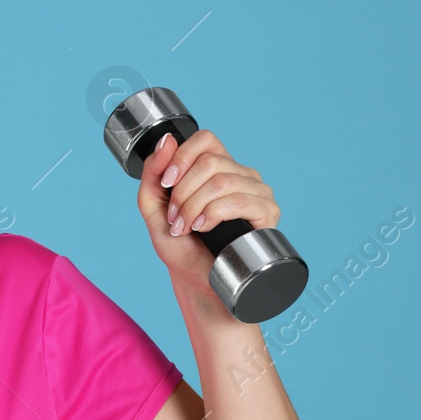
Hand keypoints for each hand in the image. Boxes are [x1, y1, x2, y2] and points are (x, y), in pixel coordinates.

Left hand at [136, 129, 281, 302]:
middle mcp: (241, 174)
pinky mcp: (267, 212)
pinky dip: (213, 215)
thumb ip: (153, 173)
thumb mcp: (153, 206)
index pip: (205, 139)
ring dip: (194, 207)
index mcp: (217, 166)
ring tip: (188, 227)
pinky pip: (240, 200)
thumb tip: (167, 140)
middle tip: (176, 217)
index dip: (182, 158)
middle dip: (183, 192)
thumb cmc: (180, 245)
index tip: (167, 184)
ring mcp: (257, 191)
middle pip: (210, 162)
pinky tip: (206, 229)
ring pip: (222, 182)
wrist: (196, 280)